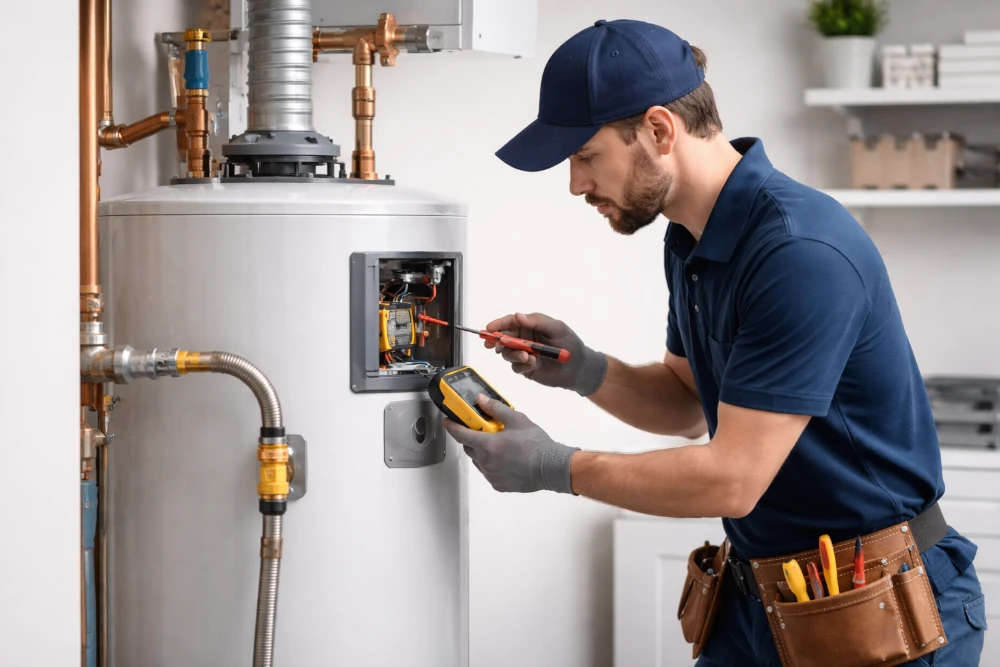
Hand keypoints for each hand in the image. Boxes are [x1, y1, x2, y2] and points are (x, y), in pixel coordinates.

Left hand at [442, 395, 578, 493]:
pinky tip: (505, 460)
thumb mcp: (517, 420)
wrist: (551, 467)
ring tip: (498, 446)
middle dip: (470, 439)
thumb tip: (480, 400)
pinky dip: (492, 465)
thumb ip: (496, 409)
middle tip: (481, 431)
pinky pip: (489, 473)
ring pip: (479, 462)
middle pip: (469, 448)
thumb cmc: (535, 443)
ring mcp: (491, 476)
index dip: (451, 427)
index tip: (447, 421)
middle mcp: (485, 462)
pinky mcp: (498, 485)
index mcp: (487, 445)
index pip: (461, 435)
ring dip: (482, 453)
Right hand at [484, 312, 606, 395]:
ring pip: (507, 353)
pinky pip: (515, 366)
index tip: (488, 329)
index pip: (510, 322)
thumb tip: (518, 315)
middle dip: (497, 341)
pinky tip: (533, 364)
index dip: (497, 325)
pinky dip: (521, 365)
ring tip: (528, 357)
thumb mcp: (557, 328)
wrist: (578, 368)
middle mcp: (524, 338)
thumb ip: (537, 321)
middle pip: (503, 337)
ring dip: (513, 355)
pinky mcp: (525, 367)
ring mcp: (523, 353)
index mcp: (530, 325)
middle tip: (493, 345)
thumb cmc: (570, 344)